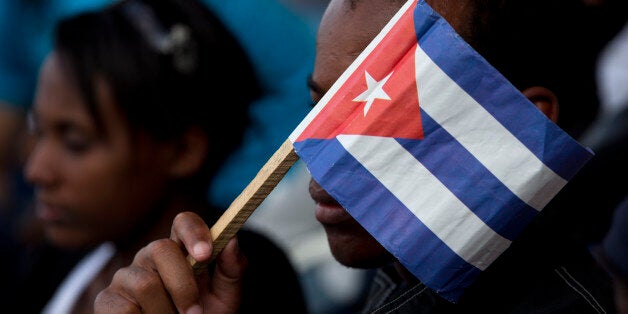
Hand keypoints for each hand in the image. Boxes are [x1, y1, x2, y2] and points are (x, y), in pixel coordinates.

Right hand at [94, 212, 246, 313]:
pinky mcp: (106, 300)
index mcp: (181, 250)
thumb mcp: (225, 297)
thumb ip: (232, 269)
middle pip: (161, 249)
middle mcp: (150, 257)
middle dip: (183, 285)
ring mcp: (125, 276)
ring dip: (166, 313)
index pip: (183, 222)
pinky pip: (125, 308)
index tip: (206, 254)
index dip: (194, 232)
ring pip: (145, 284)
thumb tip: (231, 240)